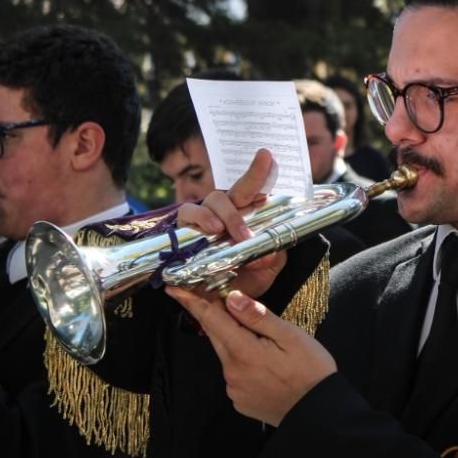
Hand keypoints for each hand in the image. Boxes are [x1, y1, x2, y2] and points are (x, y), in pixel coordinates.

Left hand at [167, 288, 335, 425]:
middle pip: (216, 335)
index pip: (211, 319)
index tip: (174, 288)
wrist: (319, 413)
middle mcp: (231, 371)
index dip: (192, 302)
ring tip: (260, 337)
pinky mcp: (240, 401)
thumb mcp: (290, 336)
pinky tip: (263, 362)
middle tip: (217, 297)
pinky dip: (241, 361)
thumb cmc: (311, 370)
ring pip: (226, 354)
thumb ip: (258, 317)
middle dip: (215, 316)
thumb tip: (231, 297)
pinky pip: (234, 373)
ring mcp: (234, 388)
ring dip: (233, 340)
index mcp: (243, 351)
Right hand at [176, 150, 285, 298]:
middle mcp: (227, 211)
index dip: (260, 171)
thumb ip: (273, 255)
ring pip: (211, 201)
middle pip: (235, 191)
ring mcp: (205, 217)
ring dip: (221, 215)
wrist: (222, 302)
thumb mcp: (267, 267)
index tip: (267, 155)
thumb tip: (268, 252)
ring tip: (225, 231)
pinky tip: (209, 231)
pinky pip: (186, 216)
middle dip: (246, 189)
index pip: (256, 189)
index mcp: (249, 214)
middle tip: (250, 221)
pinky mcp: (184, 229)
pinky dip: (198, 221)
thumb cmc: (247, 276)